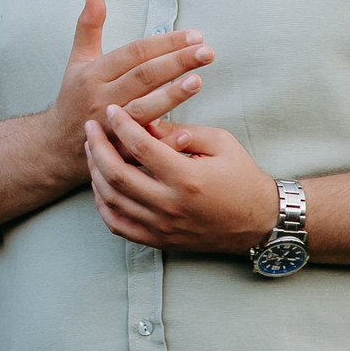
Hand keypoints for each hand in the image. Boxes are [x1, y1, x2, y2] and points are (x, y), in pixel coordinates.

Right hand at [43, 0, 212, 185]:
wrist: (56, 145)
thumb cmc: (74, 96)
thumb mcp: (77, 59)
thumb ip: (89, 25)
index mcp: (93, 74)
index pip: (134, 53)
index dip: (164, 42)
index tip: (194, 34)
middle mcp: (101, 98)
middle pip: (143, 77)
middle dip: (177, 62)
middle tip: (207, 51)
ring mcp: (110, 127)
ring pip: (144, 109)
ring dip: (173, 96)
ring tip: (198, 80)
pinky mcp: (119, 153)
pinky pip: (144, 145)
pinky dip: (165, 140)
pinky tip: (188, 131)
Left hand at [85, 105, 278, 253]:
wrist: (259, 221)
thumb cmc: (242, 177)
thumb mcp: (220, 143)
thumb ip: (181, 131)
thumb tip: (144, 121)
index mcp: (187, 178)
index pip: (141, 147)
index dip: (121, 125)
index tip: (112, 110)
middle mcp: (170, 205)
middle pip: (116, 174)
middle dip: (97, 147)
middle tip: (90, 127)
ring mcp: (162, 226)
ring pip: (111, 200)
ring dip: (95, 172)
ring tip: (92, 150)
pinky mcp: (159, 240)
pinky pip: (118, 225)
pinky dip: (102, 204)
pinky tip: (100, 184)